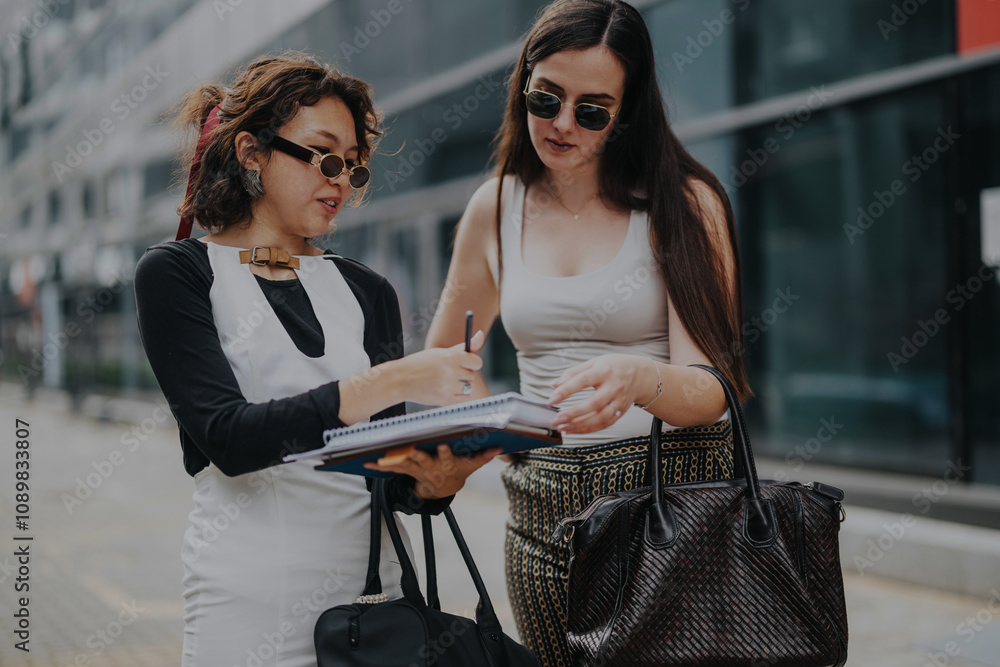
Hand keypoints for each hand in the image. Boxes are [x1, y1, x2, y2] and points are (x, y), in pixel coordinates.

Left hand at [364, 444, 502, 497]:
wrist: (442, 490)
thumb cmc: (458, 471)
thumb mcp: (472, 466)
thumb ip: (484, 456)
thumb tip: (501, 448)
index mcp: (446, 464)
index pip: (446, 457)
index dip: (443, 452)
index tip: (441, 445)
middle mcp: (430, 468)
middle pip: (421, 460)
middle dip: (414, 455)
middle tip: (405, 450)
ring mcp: (417, 471)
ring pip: (403, 464)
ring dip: (389, 462)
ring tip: (375, 457)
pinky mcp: (406, 471)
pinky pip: (391, 469)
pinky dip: (378, 466)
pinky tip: (365, 462)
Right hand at [392, 330, 485, 405]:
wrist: (400, 379)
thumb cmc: (421, 364)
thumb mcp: (441, 352)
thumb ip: (464, 346)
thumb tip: (481, 334)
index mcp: (450, 356)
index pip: (476, 362)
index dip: (472, 363)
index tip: (465, 364)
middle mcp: (450, 371)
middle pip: (472, 375)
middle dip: (463, 374)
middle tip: (448, 373)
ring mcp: (448, 387)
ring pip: (468, 387)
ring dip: (461, 385)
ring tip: (445, 382)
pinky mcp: (445, 400)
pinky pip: (464, 399)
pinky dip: (458, 396)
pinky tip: (446, 390)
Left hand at [547, 354, 645, 433]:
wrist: (641, 375)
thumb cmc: (614, 367)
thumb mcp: (594, 362)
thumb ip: (573, 373)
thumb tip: (554, 384)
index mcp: (604, 371)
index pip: (583, 381)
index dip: (566, 390)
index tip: (552, 399)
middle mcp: (613, 387)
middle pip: (594, 403)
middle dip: (573, 413)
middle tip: (556, 419)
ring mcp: (619, 401)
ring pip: (600, 418)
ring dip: (580, 425)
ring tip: (563, 427)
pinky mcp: (621, 412)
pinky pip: (605, 424)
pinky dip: (589, 430)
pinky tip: (574, 430)